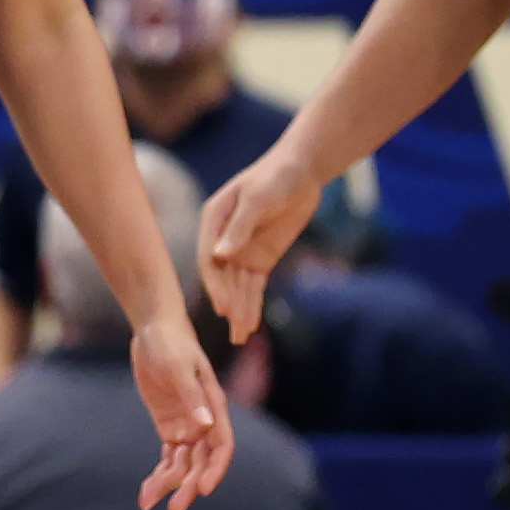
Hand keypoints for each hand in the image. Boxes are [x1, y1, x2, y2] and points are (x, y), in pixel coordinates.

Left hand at [129, 317, 237, 509]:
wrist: (154, 330)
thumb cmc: (170, 343)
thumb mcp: (178, 366)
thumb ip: (192, 395)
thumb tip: (206, 424)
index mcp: (215, 407)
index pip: (222, 446)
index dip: (215, 469)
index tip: (203, 490)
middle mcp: (205, 421)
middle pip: (201, 462)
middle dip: (189, 487)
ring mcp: (187, 425)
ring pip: (183, 464)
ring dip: (169, 484)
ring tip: (147, 503)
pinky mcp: (169, 425)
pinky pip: (168, 456)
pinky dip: (159, 473)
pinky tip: (147, 491)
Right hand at [196, 141, 324, 343]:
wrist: (301, 172)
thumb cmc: (275, 177)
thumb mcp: (257, 199)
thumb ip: (239, 227)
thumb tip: (221, 256)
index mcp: (213, 221)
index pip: (208, 259)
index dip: (215, 285)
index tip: (223, 307)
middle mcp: (222, 240)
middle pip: (221, 277)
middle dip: (228, 302)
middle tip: (234, 327)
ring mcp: (241, 251)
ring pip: (238, 286)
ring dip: (239, 310)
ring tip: (240, 336)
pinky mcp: (260, 259)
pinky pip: (254, 285)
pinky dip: (252, 304)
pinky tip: (250, 324)